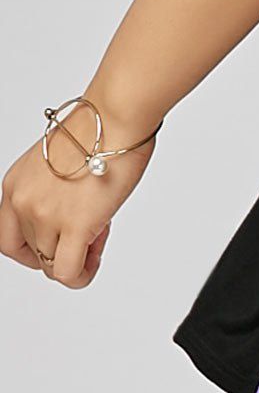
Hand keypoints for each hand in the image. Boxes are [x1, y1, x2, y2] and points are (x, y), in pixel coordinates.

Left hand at [0, 107, 155, 288]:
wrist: (115, 117)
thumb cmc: (100, 129)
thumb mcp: (57, 163)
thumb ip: (52, 193)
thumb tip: (74, 216)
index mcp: (14, 185)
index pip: (8, 239)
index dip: (33, 248)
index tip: (56, 243)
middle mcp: (22, 202)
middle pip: (33, 254)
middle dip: (60, 250)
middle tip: (86, 236)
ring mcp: (44, 216)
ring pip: (53, 265)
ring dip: (78, 257)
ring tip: (99, 233)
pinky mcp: (73, 226)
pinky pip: (68, 273)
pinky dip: (81, 275)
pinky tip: (94, 259)